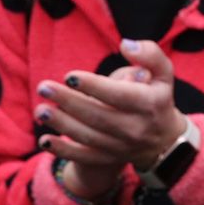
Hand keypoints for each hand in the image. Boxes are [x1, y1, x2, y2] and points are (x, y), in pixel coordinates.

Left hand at [35, 39, 188, 173]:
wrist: (163, 140)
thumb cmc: (157, 96)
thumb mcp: (163, 73)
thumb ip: (149, 54)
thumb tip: (125, 45)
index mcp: (149, 103)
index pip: (119, 95)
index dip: (94, 86)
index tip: (70, 76)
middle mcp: (135, 128)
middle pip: (98, 116)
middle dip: (68, 102)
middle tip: (44, 88)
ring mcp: (121, 147)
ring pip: (88, 136)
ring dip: (61, 124)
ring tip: (40, 110)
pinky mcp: (108, 159)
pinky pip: (84, 157)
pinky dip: (64, 151)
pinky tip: (45, 140)